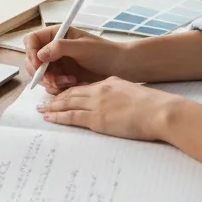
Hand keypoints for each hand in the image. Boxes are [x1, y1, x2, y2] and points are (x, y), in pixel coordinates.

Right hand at [24, 25, 128, 94]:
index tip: (39, 65)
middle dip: (41, 73)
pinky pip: (51, 86)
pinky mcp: (62, 78)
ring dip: (53, 82)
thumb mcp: (83, 47)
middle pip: (32, 61)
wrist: (120, 67)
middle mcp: (53, 49)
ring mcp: (57, 64)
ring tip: (72, 81)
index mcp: (57, 35)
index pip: (32, 40)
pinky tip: (76, 84)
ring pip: (41, 76)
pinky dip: (61, 88)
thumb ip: (60, 47)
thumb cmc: (105, 52)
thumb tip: (39, 54)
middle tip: (54, 80)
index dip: (31, 52)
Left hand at [37, 77, 176, 141]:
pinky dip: (58, 116)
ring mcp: (97, 104)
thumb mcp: (134, 94)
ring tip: (41, 109)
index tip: (62, 94)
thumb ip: (122, 96)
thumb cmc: (154, 106)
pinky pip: (71, 117)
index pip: (85, 87)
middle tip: (44, 100)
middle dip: (56, 97)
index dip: (71, 90)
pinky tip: (49, 117)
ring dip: (52, 106)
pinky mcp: (97, 118)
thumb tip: (118, 105)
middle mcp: (100, 90)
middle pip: (72, 93)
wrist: (159, 111)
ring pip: (67, 103)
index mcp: (110, 83)